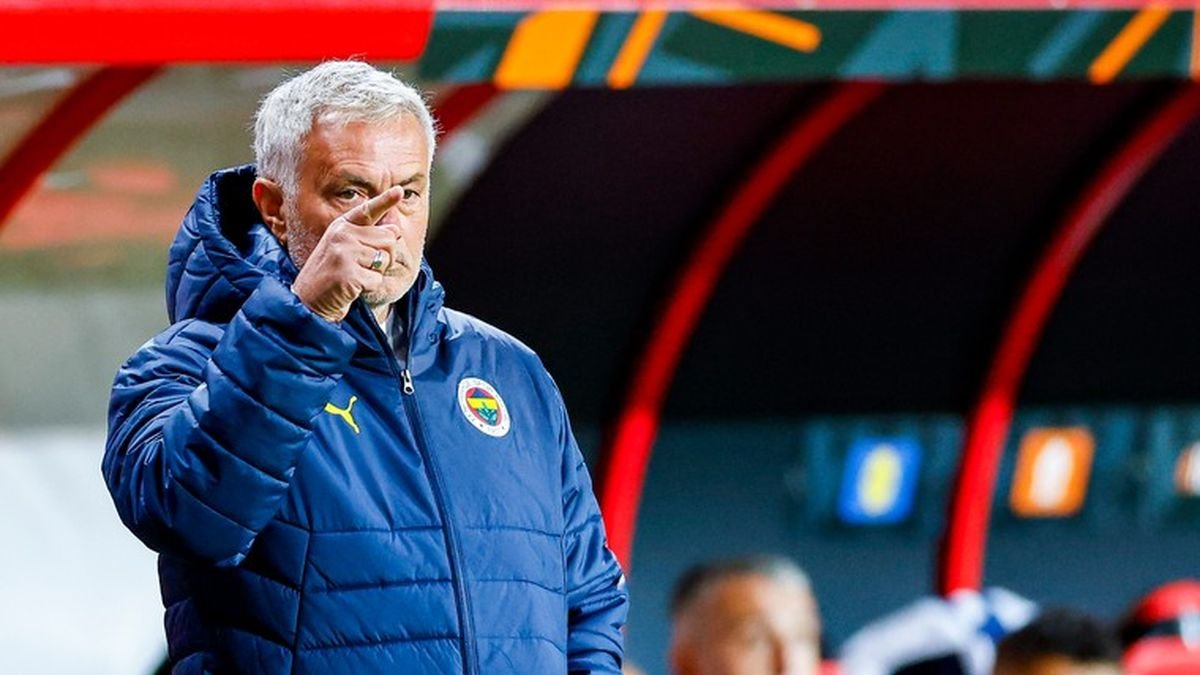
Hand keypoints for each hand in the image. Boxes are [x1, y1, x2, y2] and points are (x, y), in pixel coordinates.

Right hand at [290, 187, 405, 322]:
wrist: (308, 301)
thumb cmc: (332, 275)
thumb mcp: (346, 250)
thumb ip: (369, 238)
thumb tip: (396, 230)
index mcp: (341, 226)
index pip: (367, 210)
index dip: (385, 200)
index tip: (400, 190)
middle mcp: (342, 235)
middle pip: (388, 239)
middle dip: (383, 257)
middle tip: (360, 267)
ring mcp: (344, 253)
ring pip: (385, 259)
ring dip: (375, 273)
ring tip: (354, 276)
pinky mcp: (348, 273)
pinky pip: (377, 279)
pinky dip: (369, 287)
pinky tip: (352, 287)